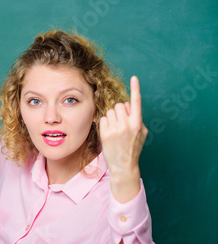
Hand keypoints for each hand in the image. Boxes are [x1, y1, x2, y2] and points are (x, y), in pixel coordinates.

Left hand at [99, 76, 147, 202]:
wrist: (124, 165)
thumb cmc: (133, 147)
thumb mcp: (141, 133)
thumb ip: (135, 117)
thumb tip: (125, 105)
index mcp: (138, 124)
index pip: (136, 102)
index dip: (136, 89)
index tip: (134, 77)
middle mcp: (127, 125)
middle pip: (118, 106)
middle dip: (119, 112)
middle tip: (120, 123)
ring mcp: (115, 129)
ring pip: (110, 111)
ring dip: (111, 117)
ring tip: (115, 130)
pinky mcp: (105, 133)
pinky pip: (103, 119)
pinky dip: (105, 123)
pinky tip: (109, 133)